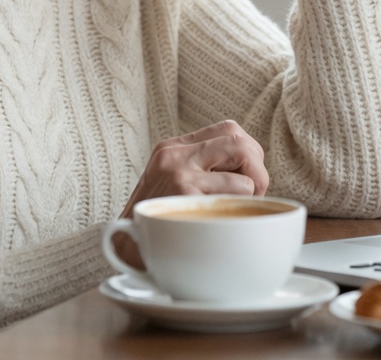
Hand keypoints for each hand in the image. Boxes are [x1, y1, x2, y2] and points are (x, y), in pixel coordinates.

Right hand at [112, 120, 268, 266]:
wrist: (123, 252)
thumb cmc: (156, 224)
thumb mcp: (171, 185)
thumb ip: (202, 171)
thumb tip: (252, 172)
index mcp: (173, 148)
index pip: (228, 129)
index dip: (248, 152)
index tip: (246, 178)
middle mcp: (175, 154)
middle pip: (238, 137)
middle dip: (257, 167)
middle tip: (253, 194)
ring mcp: (180, 170)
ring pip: (243, 156)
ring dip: (253, 188)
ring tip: (238, 208)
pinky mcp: (186, 191)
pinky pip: (238, 189)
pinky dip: (243, 205)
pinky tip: (224, 221)